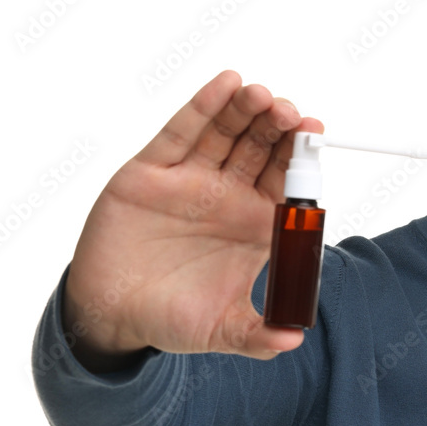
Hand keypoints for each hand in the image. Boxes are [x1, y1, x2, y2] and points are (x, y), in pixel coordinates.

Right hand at [62, 70, 321, 370]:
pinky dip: (204, 107)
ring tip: (262, 94)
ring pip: (226, 133)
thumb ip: (257, 336)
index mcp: (254, 226)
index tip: (315, 138)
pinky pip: (182, 132)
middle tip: (290, 112)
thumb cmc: (172, 319)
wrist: (111, 316)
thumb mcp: (221, 330)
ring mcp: (192, 180)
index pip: (286, 182)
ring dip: (245, 110)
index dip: (301, 159)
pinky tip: (226, 84)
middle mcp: (227, 196)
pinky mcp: (153, 171)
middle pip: (260, 148)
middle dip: (277, 127)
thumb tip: (293, 341)